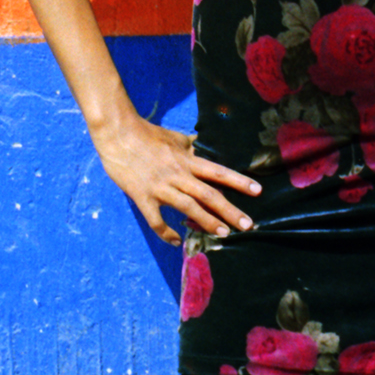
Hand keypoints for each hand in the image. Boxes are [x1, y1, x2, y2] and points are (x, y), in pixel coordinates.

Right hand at [93, 114, 261, 246]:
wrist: (117, 133)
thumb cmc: (146, 134)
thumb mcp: (174, 138)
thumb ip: (190, 147)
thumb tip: (202, 147)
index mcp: (187, 160)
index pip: (218, 172)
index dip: (239, 181)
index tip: (258, 191)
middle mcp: (178, 175)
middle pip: (209, 194)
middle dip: (231, 211)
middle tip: (248, 225)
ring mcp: (160, 187)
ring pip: (188, 208)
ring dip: (208, 222)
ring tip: (224, 233)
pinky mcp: (142, 197)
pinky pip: (156, 220)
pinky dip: (166, 233)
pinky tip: (176, 241)